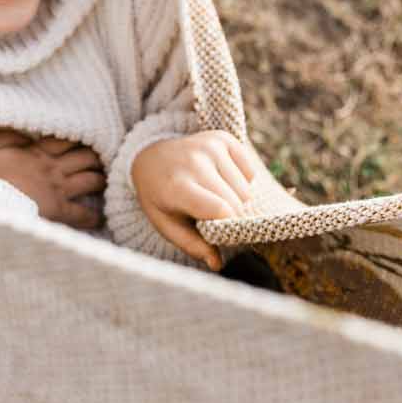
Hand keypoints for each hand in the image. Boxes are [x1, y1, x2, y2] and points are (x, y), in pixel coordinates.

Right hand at [0, 129, 106, 229]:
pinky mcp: (59, 210)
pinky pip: (82, 213)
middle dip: (97, 156)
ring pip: (91, 180)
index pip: (67, 140)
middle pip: (86, 157)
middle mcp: (54, 169)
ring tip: (106, 180)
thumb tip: (24, 131)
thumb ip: (8, 136)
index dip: (80, 137)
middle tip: (104, 158)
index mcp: (39, 153)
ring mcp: (59, 189)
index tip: (89, 137)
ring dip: (101, 179)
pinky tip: (100, 218)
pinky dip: (93, 216)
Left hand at [128, 130, 259, 271]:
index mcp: (177, 186)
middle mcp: (195, 161)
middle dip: (233, 218)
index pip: (221, 210)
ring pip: (246, 190)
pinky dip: (243, 182)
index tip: (219, 233)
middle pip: (236, 202)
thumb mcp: (166, 224)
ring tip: (215, 199)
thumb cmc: (160, 198)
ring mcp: (210, 146)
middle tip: (215, 220)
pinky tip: (222, 182)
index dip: (227, 226)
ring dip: (238, 201)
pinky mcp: (223, 138)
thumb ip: (191, 245)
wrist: (151, 158)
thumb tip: (217, 263)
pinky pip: (250, 171)